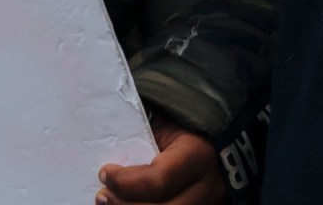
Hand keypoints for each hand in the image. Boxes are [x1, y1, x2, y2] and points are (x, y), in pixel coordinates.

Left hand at [99, 118, 228, 204]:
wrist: (220, 145)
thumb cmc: (187, 129)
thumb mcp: (168, 125)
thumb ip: (144, 137)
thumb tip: (106, 141)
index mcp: (198, 156)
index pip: (159, 179)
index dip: (126, 182)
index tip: (104, 172)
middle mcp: (208, 187)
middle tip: (102, 196)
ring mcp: (209, 204)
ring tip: (110, 203)